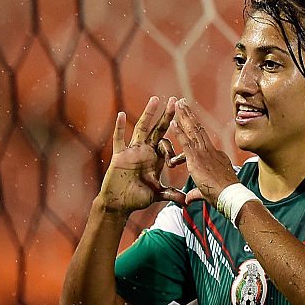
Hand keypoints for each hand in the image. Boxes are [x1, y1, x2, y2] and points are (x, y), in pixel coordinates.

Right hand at [97, 96, 185, 214]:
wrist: (119, 204)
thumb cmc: (137, 198)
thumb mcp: (157, 194)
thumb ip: (171, 194)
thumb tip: (185, 200)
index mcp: (155, 158)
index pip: (167, 144)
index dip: (172, 149)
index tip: (173, 162)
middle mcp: (145, 151)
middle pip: (157, 129)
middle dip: (166, 116)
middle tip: (176, 101)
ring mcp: (132, 151)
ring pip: (141, 128)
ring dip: (148, 114)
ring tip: (155, 100)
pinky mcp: (119, 155)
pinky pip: (119, 139)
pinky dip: (119, 127)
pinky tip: (121, 115)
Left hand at [169, 99, 239, 205]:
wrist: (231, 196)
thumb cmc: (223, 197)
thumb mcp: (206, 194)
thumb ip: (196, 193)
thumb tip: (189, 199)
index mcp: (216, 158)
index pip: (203, 142)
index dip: (196, 130)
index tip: (191, 122)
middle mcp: (211, 152)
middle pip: (199, 130)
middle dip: (190, 116)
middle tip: (183, 103)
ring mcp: (204, 154)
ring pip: (193, 130)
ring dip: (184, 116)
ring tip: (178, 104)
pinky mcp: (197, 159)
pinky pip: (186, 142)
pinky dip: (178, 131)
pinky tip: (172, 122)